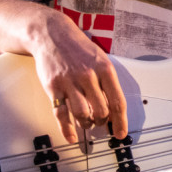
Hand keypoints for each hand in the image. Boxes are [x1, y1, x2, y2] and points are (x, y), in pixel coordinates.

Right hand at [0, 0, 128, 143]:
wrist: (51, 35)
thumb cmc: (78, 48)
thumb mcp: (100, 58)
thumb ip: (107, 80)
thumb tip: (115, 106)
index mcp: (105, 69)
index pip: (117, 101)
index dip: (120, 121)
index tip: (120, 133)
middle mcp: (88, 76)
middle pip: (101, 110)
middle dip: (102, 121)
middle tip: (100, 122)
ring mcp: (70, 83)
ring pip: (82, 114)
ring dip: (86, 123)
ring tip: (87, 122)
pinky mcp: (53, 88)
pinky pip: (61, 114)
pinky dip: (67, 129)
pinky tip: (72, 136)